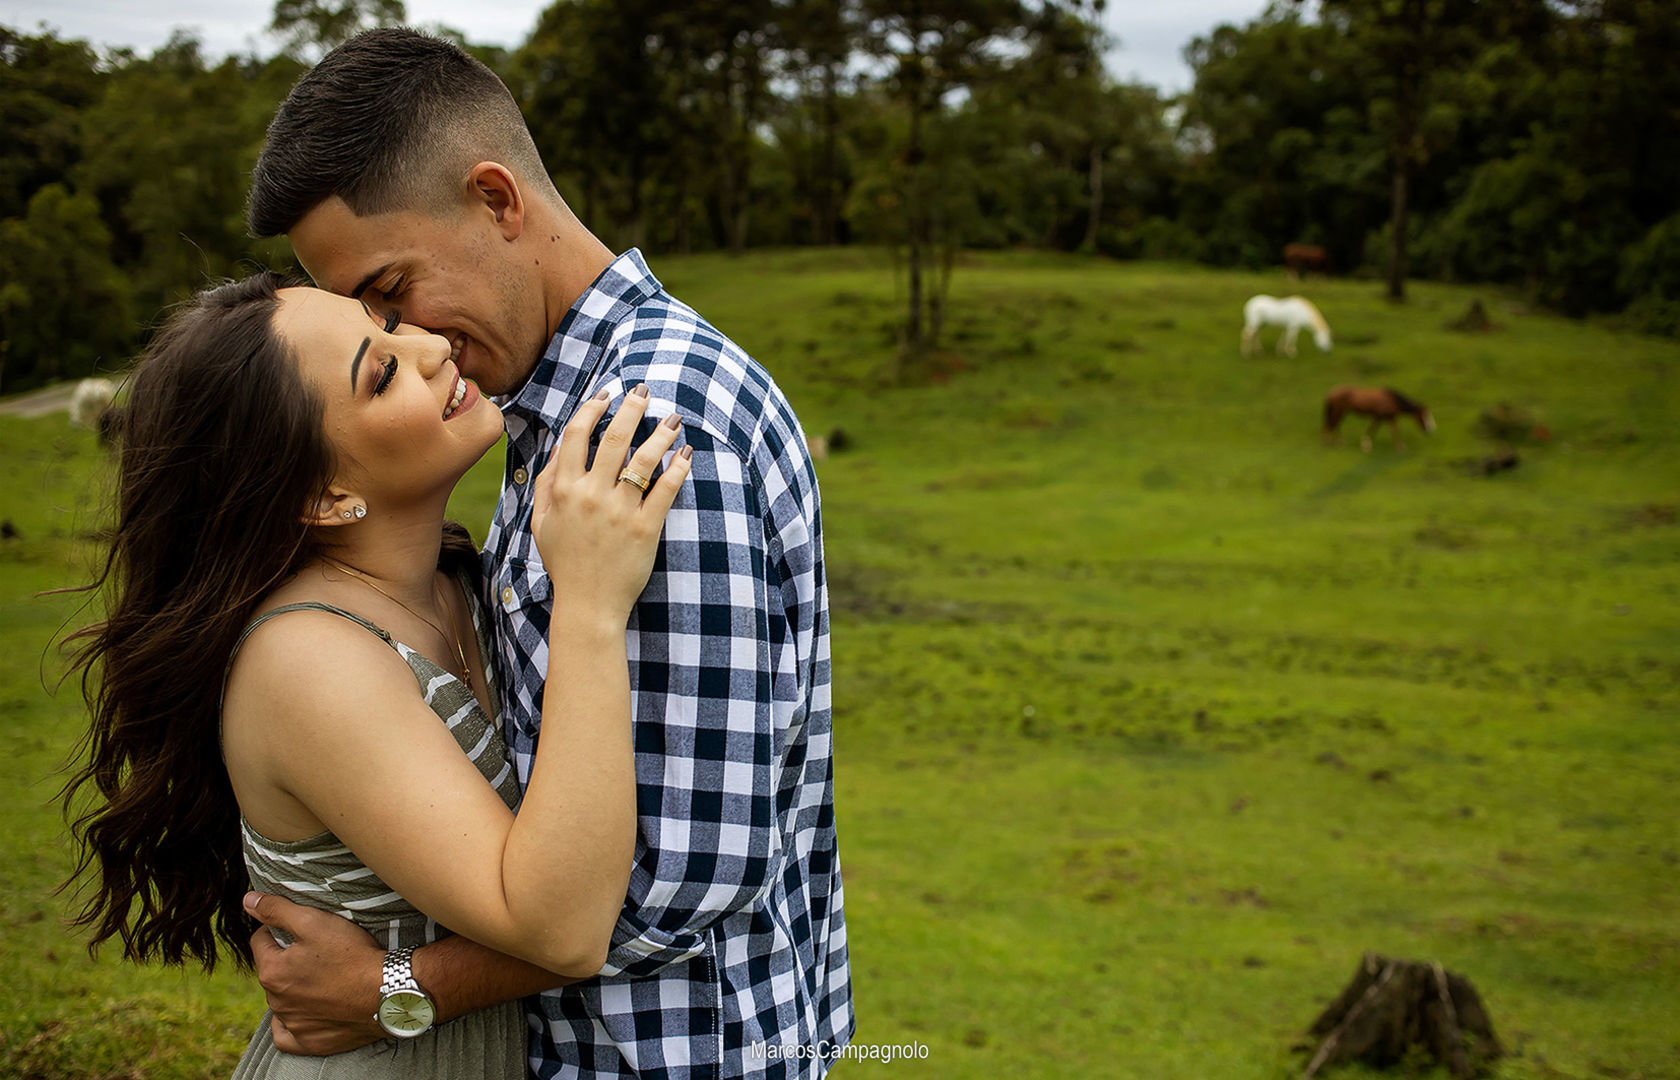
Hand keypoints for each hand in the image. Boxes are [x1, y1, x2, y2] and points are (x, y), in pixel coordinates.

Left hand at [244, 891, 384, 1054]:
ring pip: (282, 999)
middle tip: (318, 950)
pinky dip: (291, 1023)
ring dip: (294, 987)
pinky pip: (287, 1035)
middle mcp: (276, 1001)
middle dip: (287, 959)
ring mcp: (293, 1023)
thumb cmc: (352, 955)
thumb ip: (277, 910)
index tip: (302, 928)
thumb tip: (248, 901)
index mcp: (272, 971)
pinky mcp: (309, 1041)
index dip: (279, 929)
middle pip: (272, 970)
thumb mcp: (314, 921)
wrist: (387, 992)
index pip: (261, 941)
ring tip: (323, 976)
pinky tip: (303, 1012)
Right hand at [531, 385, 691, 623]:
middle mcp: (591, 496)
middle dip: (632, 408)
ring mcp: (620, 511)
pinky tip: (686, 454)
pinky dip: (678, 468)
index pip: (576, 436)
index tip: (607, 394)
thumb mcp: (541, 523)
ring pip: (644, 460)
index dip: (592, 408)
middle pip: (614, 438)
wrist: (588, 604)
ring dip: (661, 433)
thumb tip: (559, 450)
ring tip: (674, 420)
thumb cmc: (565, 563)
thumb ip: (546, 484)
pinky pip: (666, 490)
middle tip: (645, 391)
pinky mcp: (646, 528)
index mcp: (564, 490)